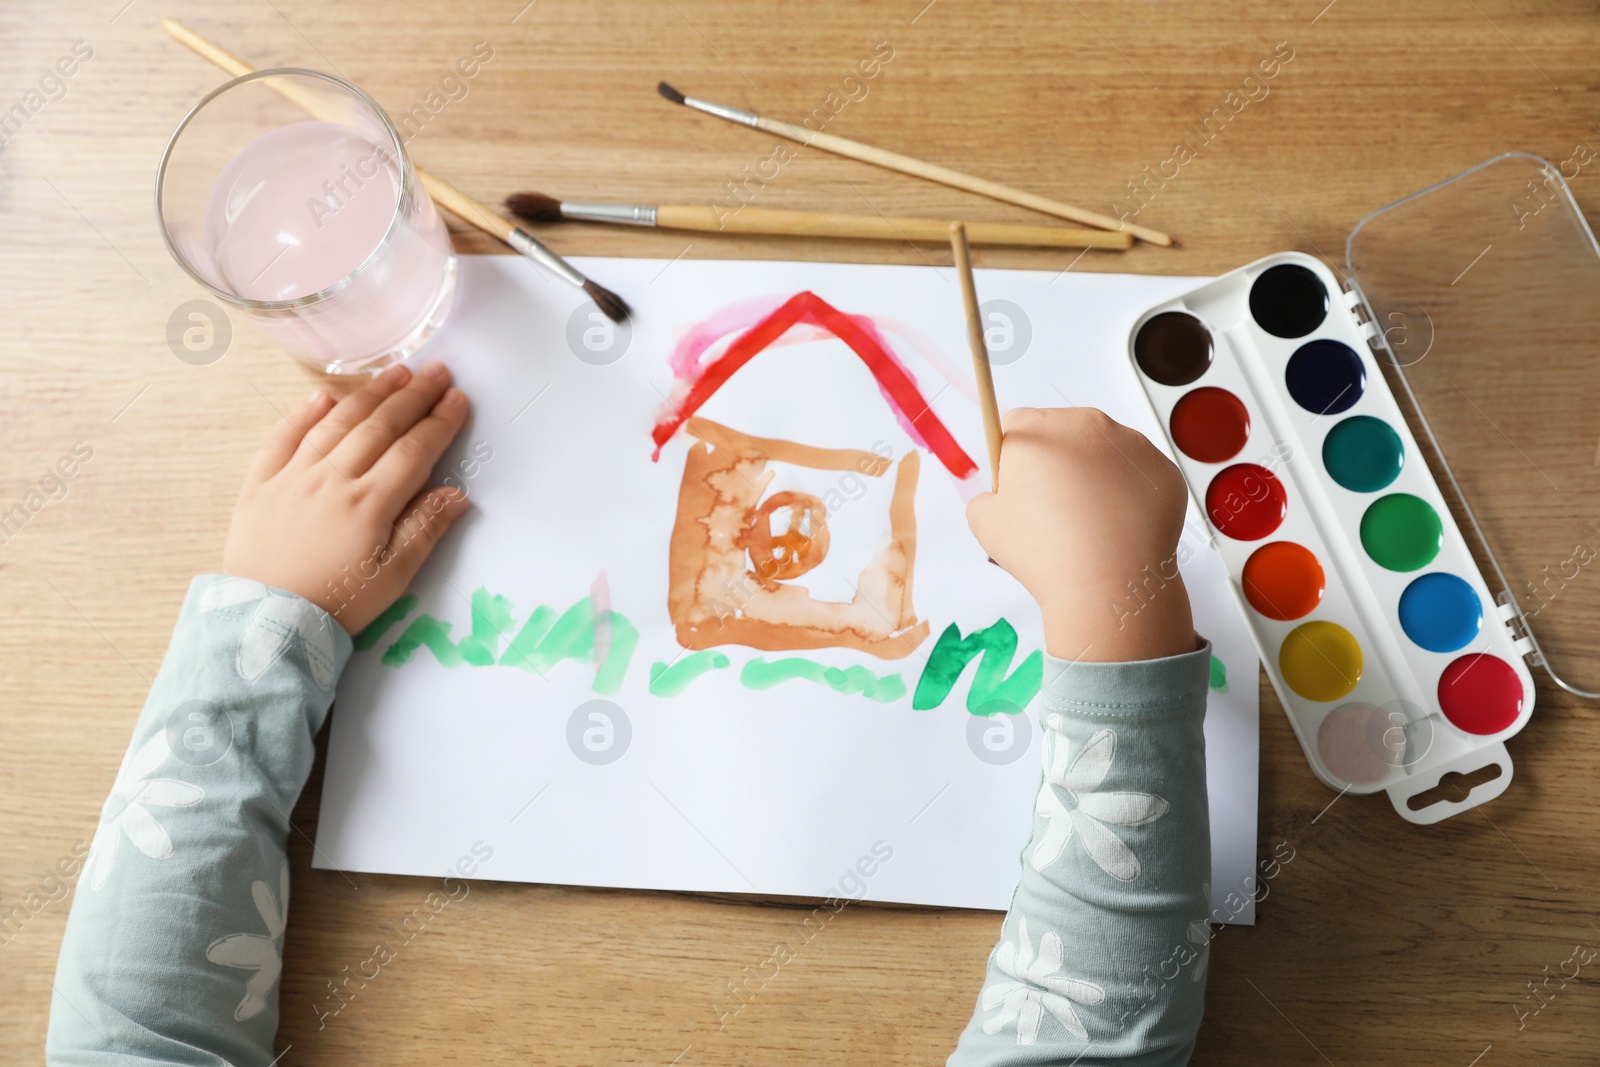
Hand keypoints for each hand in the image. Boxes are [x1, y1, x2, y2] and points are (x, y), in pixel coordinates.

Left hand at [223, 360, 470, 634]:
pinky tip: (324, 397)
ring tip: (394, 373)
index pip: (413, 450)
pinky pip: (283, 437)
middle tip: (437, 371)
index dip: (439, 422)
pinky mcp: (261, 485)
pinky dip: (304, 413)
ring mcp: (293, 477)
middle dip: (412, 395)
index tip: (458, 399)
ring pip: (336, 423)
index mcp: (368, 504)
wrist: (266, 622)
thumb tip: (456, 494)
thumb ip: (424, 530)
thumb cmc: (336, 604)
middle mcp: (331, 480)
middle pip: (380, 426)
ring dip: (369, 394)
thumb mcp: (393, 578)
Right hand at [965, 407, 1196, 661]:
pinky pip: (1139, 477)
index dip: (1013, 459)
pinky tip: (1117, 529)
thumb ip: (987, 495)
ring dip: (1096, 478)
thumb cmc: (1043, 551)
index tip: (1020, 489)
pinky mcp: (1164, 471)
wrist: (1107, 584)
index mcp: (1039, 428)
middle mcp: (1089, 424)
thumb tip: (1003, 496)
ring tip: (1089, 526)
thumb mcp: (984, 522)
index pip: (1017, 426)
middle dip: (1058, 465)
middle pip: (1065, 434)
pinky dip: (1129, 497)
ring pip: (1106, 453)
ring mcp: (1133, 445)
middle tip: (1054, 513)